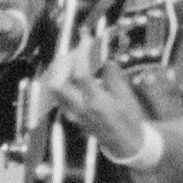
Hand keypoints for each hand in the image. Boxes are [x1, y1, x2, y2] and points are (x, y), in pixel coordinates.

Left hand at [46, 39, 146, 159]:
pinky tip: (73, 74)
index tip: (86, 38)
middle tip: (75, 52)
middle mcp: (80, 109)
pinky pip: (58, 95)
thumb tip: (102, 55)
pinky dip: (61, 80)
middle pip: (55, 82)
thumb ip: (111, 74)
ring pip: (53, 89)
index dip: (81, 52)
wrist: (127, 145)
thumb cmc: (130, 120)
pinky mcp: (71, 116)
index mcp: (96, 103)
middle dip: (61, 62)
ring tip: (73, 60)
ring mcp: (72, 114)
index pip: (80, 73)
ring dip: (59, 70)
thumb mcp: (126, 95)